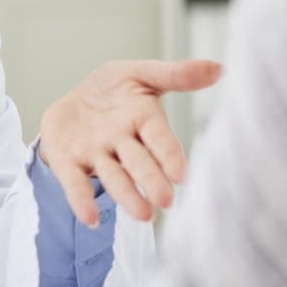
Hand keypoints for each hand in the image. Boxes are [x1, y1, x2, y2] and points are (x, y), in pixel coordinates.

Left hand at [38, 59, 221, 225]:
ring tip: (143, 215)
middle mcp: (122, 142)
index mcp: (143, 120)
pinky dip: (81, 199)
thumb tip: (217, 68)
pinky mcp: (69, 162)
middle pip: (139, 163)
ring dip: (127, 195)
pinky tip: (88, 218)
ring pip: (113, 176)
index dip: (170, 156)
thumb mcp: (141, 73)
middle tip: (165, 201)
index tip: (183, 175)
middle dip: (151, 180)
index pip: (160, 139)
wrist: (75, 99)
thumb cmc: (114, 89)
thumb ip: (175, 74)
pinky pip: (75, 182)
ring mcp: (96, 154)